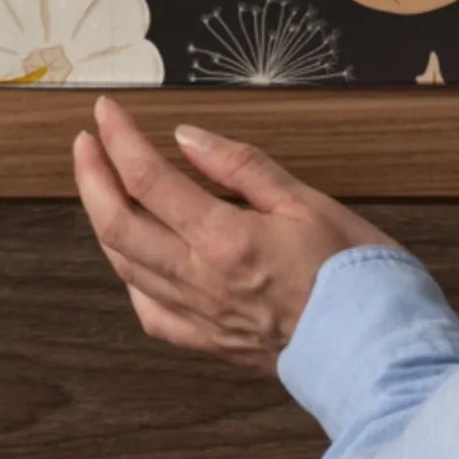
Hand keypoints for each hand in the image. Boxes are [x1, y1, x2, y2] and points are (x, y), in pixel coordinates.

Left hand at [73, 96, 400, 372]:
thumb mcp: (306, 200)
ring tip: (100, 187)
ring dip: (103, 220)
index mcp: (224, 239)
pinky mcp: (208, 342)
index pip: (149, 179)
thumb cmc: (352, 271)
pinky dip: (130, 277)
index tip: (108, 111)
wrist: (373, 347)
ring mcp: (198, 315)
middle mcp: (199, 280)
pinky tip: (132, 260)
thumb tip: (189, 138)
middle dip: (92, 177)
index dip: (120, 139)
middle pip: (118, 224)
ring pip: (125, 266)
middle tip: (85, 142)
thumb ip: (243, 167)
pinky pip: (149, 311)